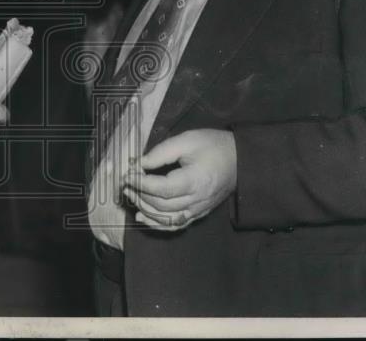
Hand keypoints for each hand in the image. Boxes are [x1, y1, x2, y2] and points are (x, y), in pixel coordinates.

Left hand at [121, 128, 236, 231]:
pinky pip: (175, 225)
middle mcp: (197, 200)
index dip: (141, 183)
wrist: (240, 160)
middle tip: (126, 184)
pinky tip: (143, 217)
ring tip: (131, 197)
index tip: (127, 175)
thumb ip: (161, 152)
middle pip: (162, 205)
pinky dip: (157, 224)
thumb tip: (138, 164)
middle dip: (140, 195)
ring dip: (145, 210)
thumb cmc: (214, 146)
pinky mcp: (198, 214)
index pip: (162, 189)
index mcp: (195, 181)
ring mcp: (198, 210)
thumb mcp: (187, 140)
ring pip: (166, 219)